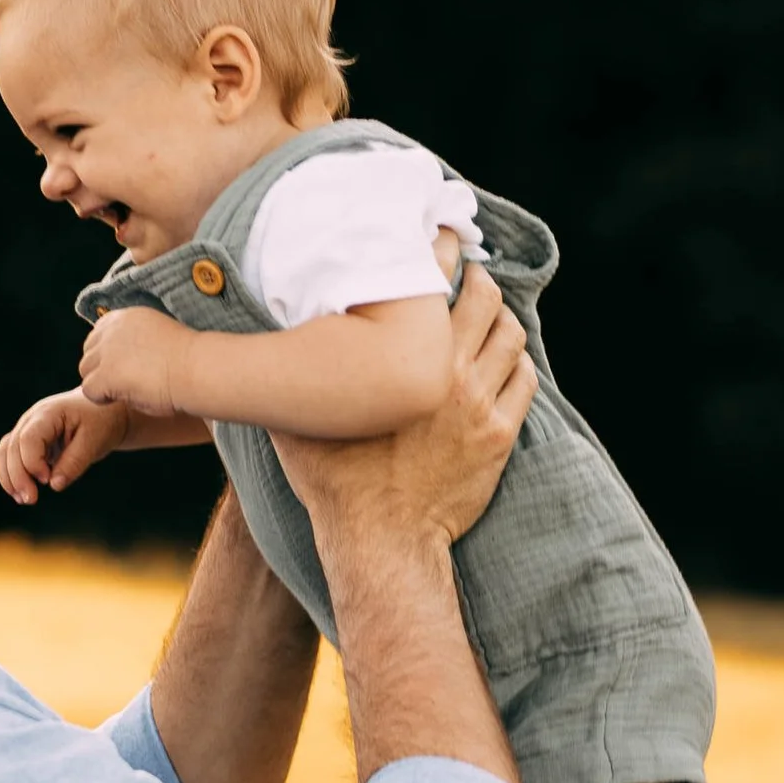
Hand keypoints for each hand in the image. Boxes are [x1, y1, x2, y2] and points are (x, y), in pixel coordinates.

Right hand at [0, 387, 127, 505]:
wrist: (105, 410)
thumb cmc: (101, 421)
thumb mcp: (94, 441)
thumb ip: (74, 462)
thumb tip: (54, 485)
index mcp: (48, 413)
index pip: (28, 439)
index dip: (32, 462)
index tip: (46, 480)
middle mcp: (32, 419)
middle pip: (11, 447)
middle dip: (17, 476)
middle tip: (31, 500)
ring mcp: (28, 428)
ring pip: (5, 452)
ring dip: (9, 478)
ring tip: (23, 500)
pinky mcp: (29, 441)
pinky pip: (11, 457)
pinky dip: (12, 475)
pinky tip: (21, 494)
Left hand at [79, 306, 194, 415]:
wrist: (198, 369)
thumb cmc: (188, 360)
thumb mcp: (158, 337)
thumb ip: (136, 341)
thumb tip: (123, 361)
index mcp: (127, 316)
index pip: (99, 336)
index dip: (109, 356)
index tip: (127, 368)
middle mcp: (112, 329)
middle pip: (89, 353)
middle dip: (102, 369)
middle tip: (127, 382)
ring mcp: (107, 350)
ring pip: (86, 370)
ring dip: (102, 383)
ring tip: (128, 390)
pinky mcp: (106, 373)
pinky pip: (89, 390)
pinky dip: (103, 398)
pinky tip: (124, 398)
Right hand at [273, 269, 532, 561]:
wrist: (381, 539)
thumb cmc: (335, 479)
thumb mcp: (298, 420)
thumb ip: (290, 376)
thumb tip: (259, 342)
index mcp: (404, 360)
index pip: (435, 282)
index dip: (440, 253)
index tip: (438, 244)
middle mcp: (449, 372)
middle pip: (486, 299)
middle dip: (477, 281)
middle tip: (465, 278)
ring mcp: (480, 405)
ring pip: (511, 337)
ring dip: (501, 320)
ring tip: (485, 317)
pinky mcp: (499, 437)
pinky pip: (524, 381)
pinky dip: (516, 364)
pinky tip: (501, 363)